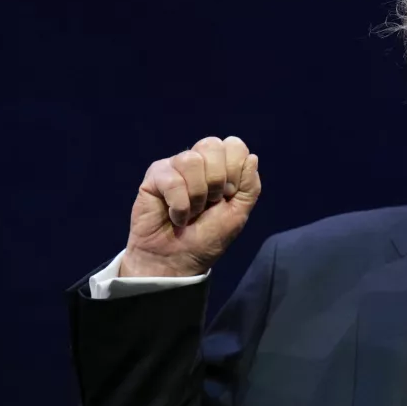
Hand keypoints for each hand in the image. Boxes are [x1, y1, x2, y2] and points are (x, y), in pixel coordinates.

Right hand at [119, 136, 261, 277]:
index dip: (235, 170)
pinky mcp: (154, 178)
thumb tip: (252, 156)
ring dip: (196, 195)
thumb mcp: (239, 213)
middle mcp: (198, 161)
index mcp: (221, 165)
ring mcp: (174, 167)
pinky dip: (179, 205)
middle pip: (211, 145)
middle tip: (210, 203)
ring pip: (190, 160)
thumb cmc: (208, 237)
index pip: (233, 145)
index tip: (229, 195)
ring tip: (192, 212)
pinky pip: (171, 180)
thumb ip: (250, 186)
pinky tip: (175, 216)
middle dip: (216, 181)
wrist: (179, 260)